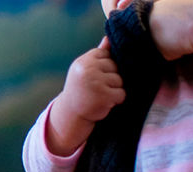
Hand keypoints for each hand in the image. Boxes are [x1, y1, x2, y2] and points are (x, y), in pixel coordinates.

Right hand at [46, 38, 125, 155]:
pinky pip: (121, 93)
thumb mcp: (84, 70)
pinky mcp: (104, 96)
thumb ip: (98, 55)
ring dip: (114, 90)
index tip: (95, 76)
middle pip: (115, 66)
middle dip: (111, 78)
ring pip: (119, 80)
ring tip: (100, 95)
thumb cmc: (80, 89)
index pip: (106, 54)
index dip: (104, 67)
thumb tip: (109, 37)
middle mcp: (88, 70)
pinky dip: (116, 100)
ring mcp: (96, 83)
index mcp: (83, 61)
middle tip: (97, 88)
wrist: (71, 114)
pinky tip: (105, 102)